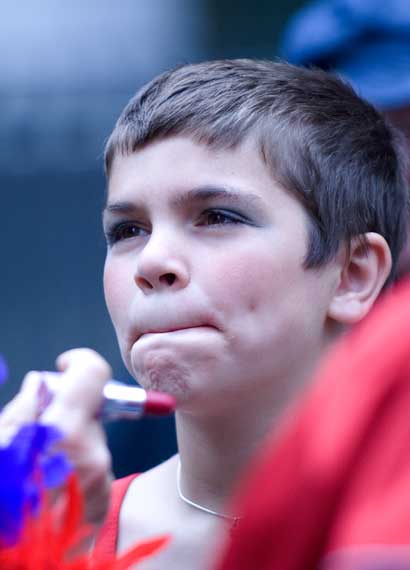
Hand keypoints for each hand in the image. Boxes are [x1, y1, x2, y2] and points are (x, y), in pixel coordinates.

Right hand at [0, 348, 113, 526]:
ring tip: (34, 472)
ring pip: (91, 445)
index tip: (67, 365)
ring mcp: (99, 487)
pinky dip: (73, 475)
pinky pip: (91, 475)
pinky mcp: (98, 510)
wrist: (13, 558)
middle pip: (91, 412)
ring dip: (70, 447)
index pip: (93, 374)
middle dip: (67, 413)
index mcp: (64, 432)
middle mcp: (92, 457)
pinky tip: (46, 492)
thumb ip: (24, 408)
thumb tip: (42, 384)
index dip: (78, 363)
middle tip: (36, 431)